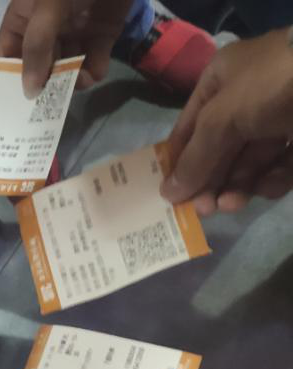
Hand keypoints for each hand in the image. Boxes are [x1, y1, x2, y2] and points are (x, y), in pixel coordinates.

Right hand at [0, 0, 132, 96]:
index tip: (15, 101)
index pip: (9, 53)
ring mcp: (75, 33)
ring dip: (71, 80)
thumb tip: (29, 91)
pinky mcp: (102, 35)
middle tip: (48, 103)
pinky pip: (94, 61)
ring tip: (77, 83)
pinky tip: (93, 74)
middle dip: (44, 83)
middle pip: (39, 66)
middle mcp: (47, 29)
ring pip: (67, 67)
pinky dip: (94, 72)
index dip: (10, 77)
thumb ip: (37, 47)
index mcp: (25, 19)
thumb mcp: (47, 9)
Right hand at [161, 29, 292, 214]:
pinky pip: (282, 164)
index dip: (178, 160)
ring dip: (237, 185)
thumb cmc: (269, 87)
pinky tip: (264, 190)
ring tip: (230, 205)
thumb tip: (168, 194)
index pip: (190, 126)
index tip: (170, 194)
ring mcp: (280, 115)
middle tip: (202, 209)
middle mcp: (249, 96)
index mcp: (223, 79)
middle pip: (219, 148)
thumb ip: (194, 159)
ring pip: (250, 160)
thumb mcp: (220, 119)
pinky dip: (271, 180)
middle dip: (210, 179)